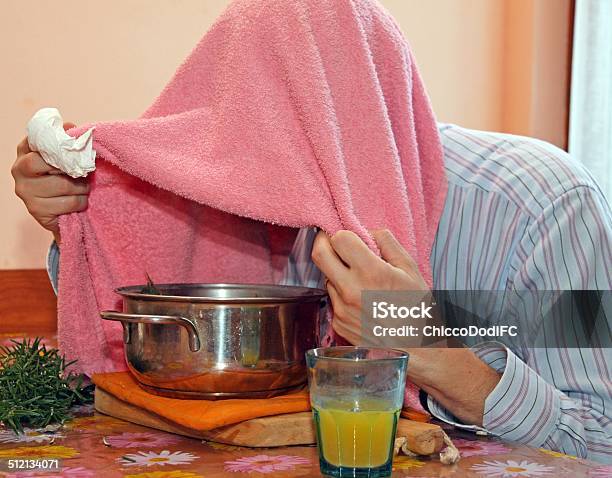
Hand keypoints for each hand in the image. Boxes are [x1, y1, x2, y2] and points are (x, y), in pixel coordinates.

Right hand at [12, 122, 88, 244]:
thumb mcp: (64, 155)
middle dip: (75, 170)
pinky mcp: (36, 211)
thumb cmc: (64, 176)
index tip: (76, 153)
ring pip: (64, 185)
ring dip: (83, 187)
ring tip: (84, 188)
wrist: (63, 210)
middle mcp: (19, 170)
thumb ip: (65, 140)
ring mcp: (25, 192)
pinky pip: (69, 203)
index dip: (63, 148)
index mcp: (24, 151)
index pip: (43, 142)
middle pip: (52, 164)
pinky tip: (80, 201)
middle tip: (84, 173)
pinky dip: (81, 202)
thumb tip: (69, 127)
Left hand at [311, 229, 427, 344]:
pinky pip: (332, 299)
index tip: (347, 234)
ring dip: (336, 271)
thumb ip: (387, 243)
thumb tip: (367, 231)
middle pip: (319, 254)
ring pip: (326, 277)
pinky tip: (361, 299)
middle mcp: (351, 290)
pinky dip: (342, 293)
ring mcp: (341, 309)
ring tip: (359, 277)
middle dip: (323, 241)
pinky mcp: (338, 323)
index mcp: (371, 272)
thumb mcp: (410, 269)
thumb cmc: (417, 309)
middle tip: (332, 240)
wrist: (417, 349)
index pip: (339, 239)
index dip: (342, 232)